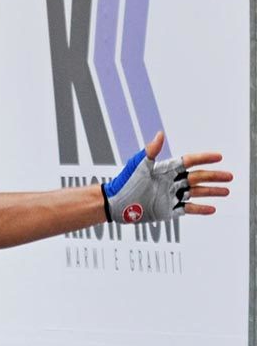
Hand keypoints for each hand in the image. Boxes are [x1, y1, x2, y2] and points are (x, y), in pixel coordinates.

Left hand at [102, 132, 229, 222]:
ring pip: (196, 193)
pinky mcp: (168, 210)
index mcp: (166, 169)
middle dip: (214, 177)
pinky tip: (213, 208)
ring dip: (211, 192)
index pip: (189, 162)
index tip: (218, 156)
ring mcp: (171, 196)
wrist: (115, 204)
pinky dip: (200, 209)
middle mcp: (171, 182)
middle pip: (198, 177)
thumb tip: (160, 134)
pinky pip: (188, 209)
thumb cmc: (125, 182)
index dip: (204, 159)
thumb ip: (151, 151)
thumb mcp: (138, 165)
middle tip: (230, 176)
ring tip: (226, 191)